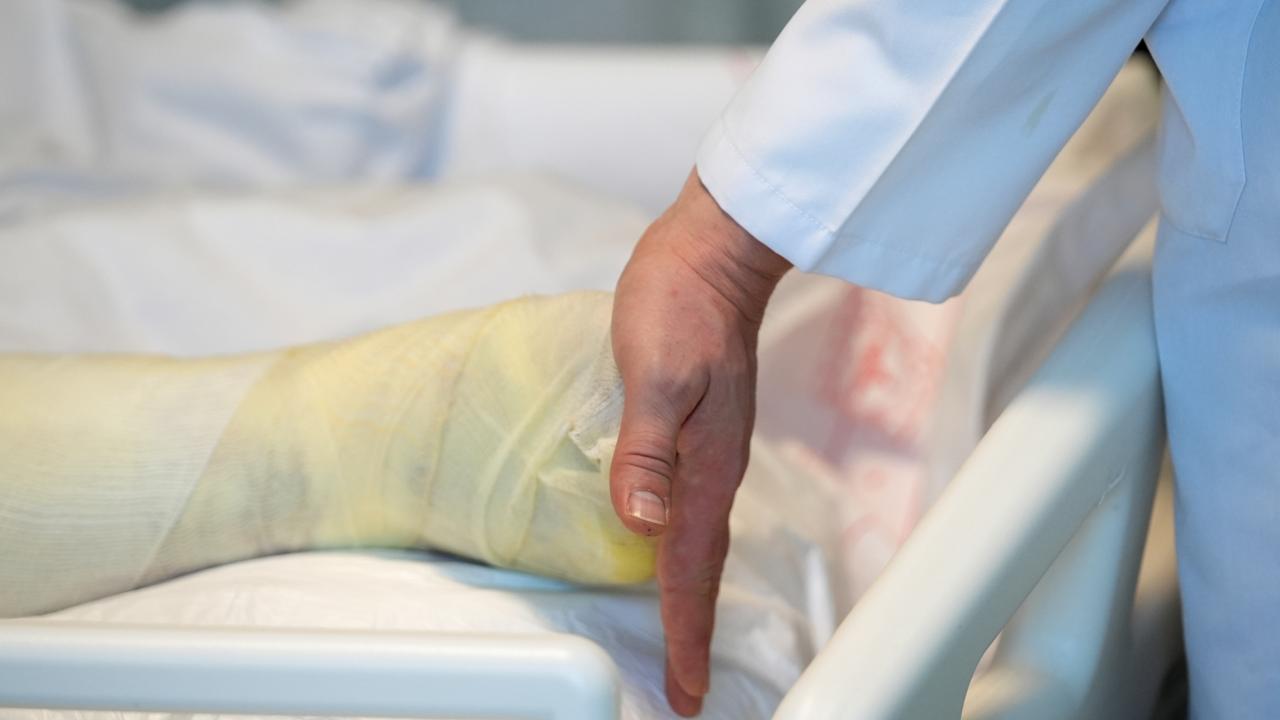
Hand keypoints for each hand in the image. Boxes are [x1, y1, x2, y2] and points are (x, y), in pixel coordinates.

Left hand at [610, 170, 789, 715]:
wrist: (714, 254)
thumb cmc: (681, 302)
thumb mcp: (656, 370)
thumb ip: (646, 447)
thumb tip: (642, 521)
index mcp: (707, 466)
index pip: (690, 567)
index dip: (684, 631)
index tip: (683, 690)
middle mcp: (715, 469)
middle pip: (702, 567)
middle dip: (691, 630)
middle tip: (684, 685)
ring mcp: (711, 450)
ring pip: (698, 541)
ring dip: (686, 595)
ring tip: (677, 638)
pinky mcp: (700, 430)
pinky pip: (692, 508)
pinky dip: (680, 548)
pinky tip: (665, 551)